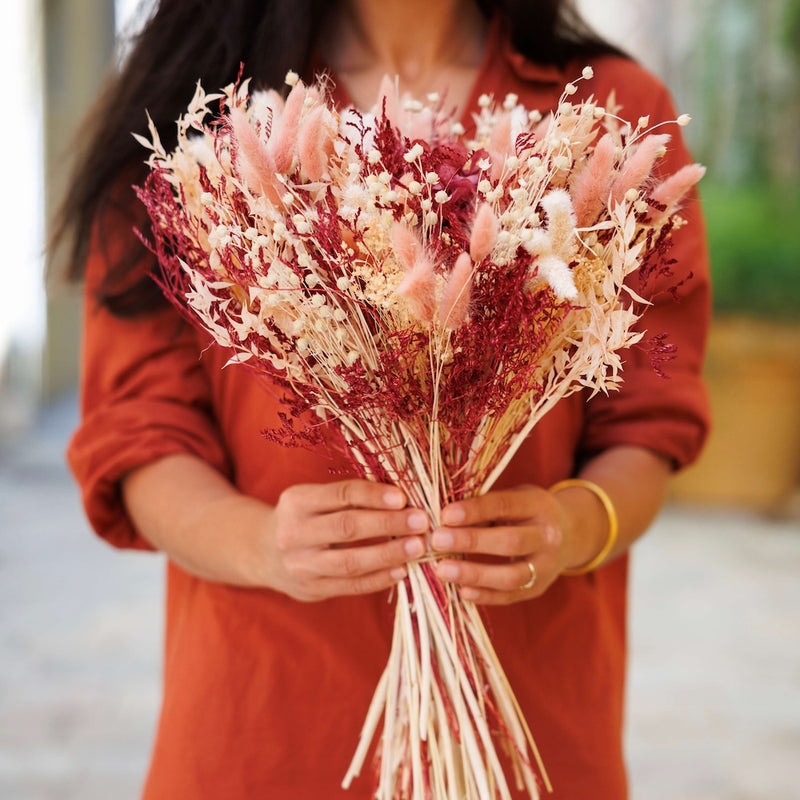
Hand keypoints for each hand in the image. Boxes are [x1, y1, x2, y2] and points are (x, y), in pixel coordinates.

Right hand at [266, 479, 427, 601]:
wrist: (262, 552)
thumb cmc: (304, 517)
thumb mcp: (314, 498)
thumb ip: (349, 496)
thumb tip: (402, 494)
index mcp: (297, 501)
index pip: (341, 494)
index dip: (373, 495)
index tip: (403, 497)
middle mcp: (294, 532)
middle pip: (347, 527)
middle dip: (388, 523)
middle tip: (421, 522)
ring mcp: (300, 565)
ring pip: (349, 561)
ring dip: (388, 554)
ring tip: (417, 547)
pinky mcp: (310, 590)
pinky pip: (349, 586)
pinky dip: (378, 579)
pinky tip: (401, 571)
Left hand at [430, 485, 574, 604]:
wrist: (568, 534)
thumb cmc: (525, 511)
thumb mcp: (513, 498)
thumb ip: (484, 505)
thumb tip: (442, 516)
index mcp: (538, 505)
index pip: (505, 505)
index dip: (475, 510)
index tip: (445, 515)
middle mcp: (548, 536)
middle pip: (510, 542)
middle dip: (471, 541)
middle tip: (437, 541)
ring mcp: (547, 566)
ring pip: (512, 575)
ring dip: (474, 574)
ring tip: (442, 570)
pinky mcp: (539, 588)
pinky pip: (511, 596)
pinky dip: (485, 595)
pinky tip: (461, 591)